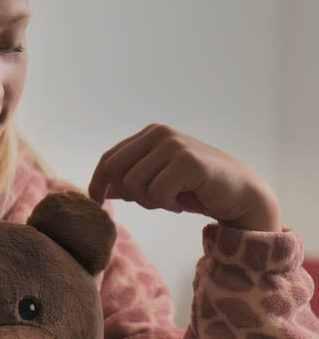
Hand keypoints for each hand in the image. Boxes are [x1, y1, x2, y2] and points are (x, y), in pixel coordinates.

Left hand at [88, 124, 281, 231]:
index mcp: (149, 134)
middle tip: (154, 202)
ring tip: (173, 199)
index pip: (109, 158)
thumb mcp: (157, 184)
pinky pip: (157, 193)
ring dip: (151, 202)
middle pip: (115, 171)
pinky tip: (185, 201)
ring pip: (134, 184)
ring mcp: (174, 145)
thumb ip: (130, 181)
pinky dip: (168, 205)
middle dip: (128, 195)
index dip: (97, 183)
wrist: (242, 194)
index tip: (96, 204)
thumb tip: (100, 189)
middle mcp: (159, 133)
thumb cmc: (198, 189)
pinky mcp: (188, 161)